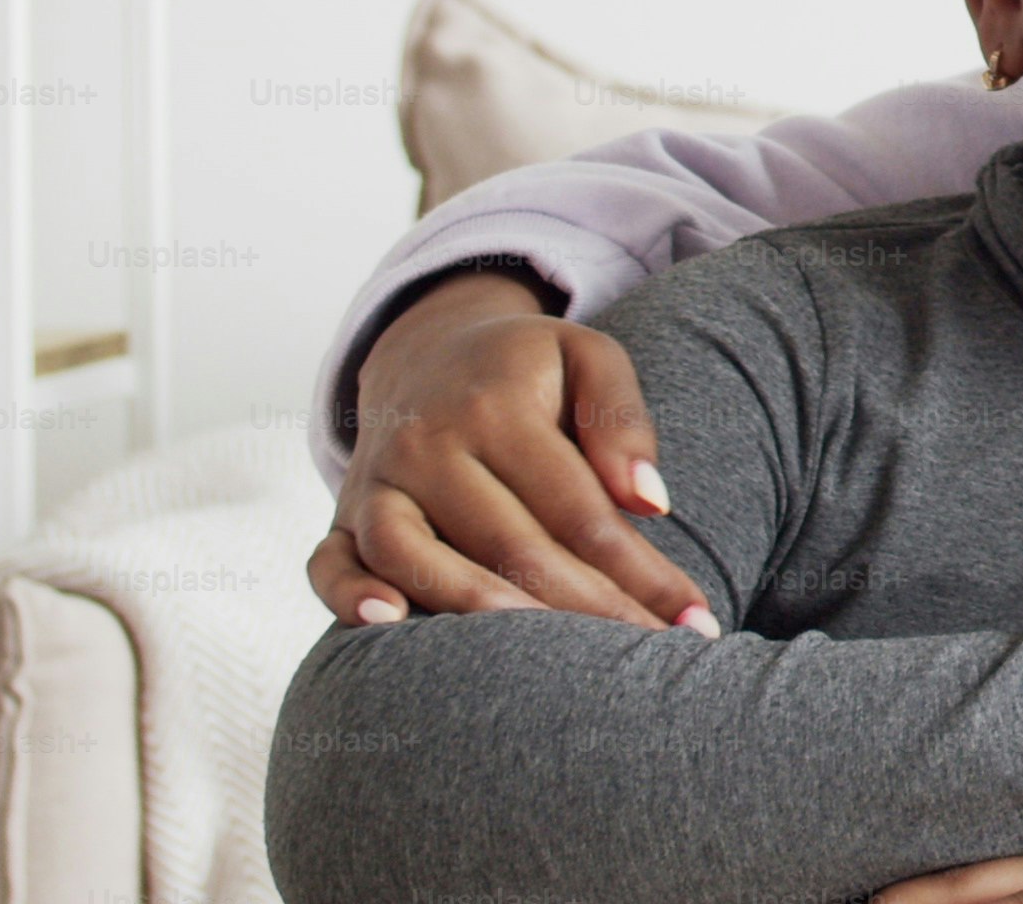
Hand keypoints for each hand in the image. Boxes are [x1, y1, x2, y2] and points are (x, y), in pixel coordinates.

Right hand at [305, 268, 716, 631]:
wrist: (428, 353)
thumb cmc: (526, 370)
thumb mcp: (587, 358)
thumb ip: (621, 419)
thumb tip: (650, 501)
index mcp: (496, 408)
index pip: (578, 509)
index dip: (640, 572)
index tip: (694, 623)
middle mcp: (427, 445)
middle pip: (510, 545)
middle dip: (586, 613)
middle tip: (645, 663)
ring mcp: (376, 483)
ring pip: (415, 557)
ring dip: (477, 614)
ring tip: (540, 668)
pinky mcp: (343, 515)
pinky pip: (328, 564)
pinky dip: (348, 596)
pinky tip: (391, 625)